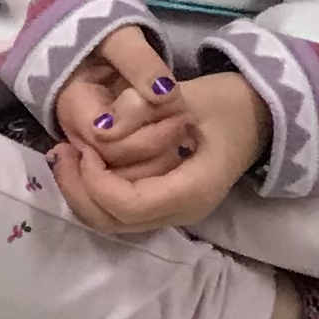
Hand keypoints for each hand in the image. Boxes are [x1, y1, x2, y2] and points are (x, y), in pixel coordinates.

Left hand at [50, 70, 267, 235]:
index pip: (128, 205)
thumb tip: (101, 128)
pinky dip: (94, 191)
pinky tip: (84, 161)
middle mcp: (182, 212)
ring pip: (111, 223)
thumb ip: (142, 109)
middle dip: (78, 190)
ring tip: (65, 155)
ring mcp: (173, 213)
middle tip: (60, 152)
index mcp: (193, 190)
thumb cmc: (227, 104)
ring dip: (81, 192)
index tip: (85, 146)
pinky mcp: (164, 205)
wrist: (258, 116)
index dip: (97, 180)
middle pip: (112, 222)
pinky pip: (119, 211)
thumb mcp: (186, 96)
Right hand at [56, 28, 184, 175]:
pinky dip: (159, 168)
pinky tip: (180, 145)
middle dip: (157, 148)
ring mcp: (91, 152)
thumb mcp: (120, 38)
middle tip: (187, 122)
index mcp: (74, 106)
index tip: (179, 110)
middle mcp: (77, 137)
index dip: (146, 134)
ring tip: (185, 133)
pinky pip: (130, 180)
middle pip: (115, 166)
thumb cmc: (104, 40)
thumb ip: (140, 62)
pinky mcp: (108, 158)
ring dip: (161, 163)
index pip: (107, 140)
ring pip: (123, 180)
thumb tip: (164, 95)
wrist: (96, 47)